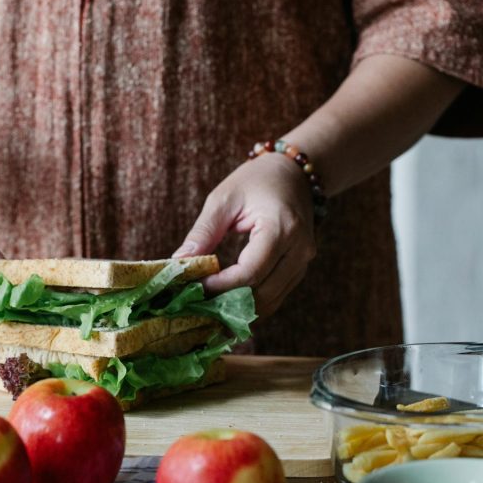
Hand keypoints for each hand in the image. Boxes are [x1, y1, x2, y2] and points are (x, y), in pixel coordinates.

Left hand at [174, 153, 316, 314]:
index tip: (195, 287)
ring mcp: (303, 262)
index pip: (251, 271)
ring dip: (240, 310)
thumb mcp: (224, 199)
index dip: (222, 285)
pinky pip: (276, 296)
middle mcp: (299, 249)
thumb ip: (203, 233)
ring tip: (209, 309)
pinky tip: (228, 305)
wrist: (294, 173)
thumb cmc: (257, 180)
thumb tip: (179, 261)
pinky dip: (252, 304)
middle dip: (229, 303)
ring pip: (271, 301)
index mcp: (281, 227)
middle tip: (197, 304)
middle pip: (263, 293)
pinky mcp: (299, 269)